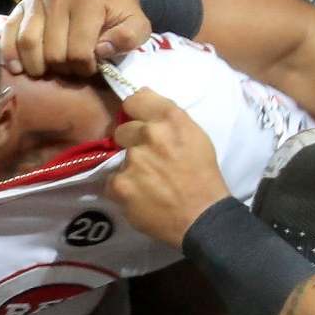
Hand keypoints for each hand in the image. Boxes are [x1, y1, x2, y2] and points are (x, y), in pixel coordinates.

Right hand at [1, 0, 152, 80]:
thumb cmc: (117, 12)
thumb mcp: (136, 24)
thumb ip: (128, 37)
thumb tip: (101, 50)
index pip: (78, 51)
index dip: (85, 68)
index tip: (91, 66)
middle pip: (53, 51)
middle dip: (63, 68)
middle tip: (72, 68)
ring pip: (29, 44)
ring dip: (38, 67)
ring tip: (50, 70)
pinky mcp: (22, 5)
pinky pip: (9, 33)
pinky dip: (11, 54)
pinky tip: (18, 69)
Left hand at [107, 88, 231, 247]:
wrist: (202, 216)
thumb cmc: (202, 176)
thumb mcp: (194, 136)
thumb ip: (167, 118)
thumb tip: (140, 97)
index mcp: (171, 118)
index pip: (136, 100)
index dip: (134, 113)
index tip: (138, 123)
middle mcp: (150, 133)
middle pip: (122, 130)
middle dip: (131, 143)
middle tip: (148, 161)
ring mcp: (133, 159)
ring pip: (118, 158)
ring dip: (128, 168)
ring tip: (148, 183)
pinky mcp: (120, 184)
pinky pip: (111, 183)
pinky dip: (122, 190)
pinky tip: (140, 197)